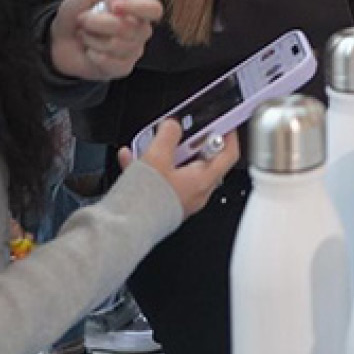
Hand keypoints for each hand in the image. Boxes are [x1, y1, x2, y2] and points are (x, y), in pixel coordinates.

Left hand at [49, 0, 162, 81]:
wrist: (61, 40)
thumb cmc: (78, 13)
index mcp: (138, 8)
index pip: (154, 9)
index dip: (137, 8)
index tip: (114, 6)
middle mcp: (141, 30)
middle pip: (130, 28)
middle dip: (99, 23)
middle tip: (83, 19)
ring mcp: (134, 51)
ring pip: (117, 45)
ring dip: (92, 39)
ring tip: (85, 35)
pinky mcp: (123, 68)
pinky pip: (112, 63)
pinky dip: (94, 56)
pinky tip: (90, 51)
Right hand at [118, 118, 238, 218]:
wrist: (124, 231)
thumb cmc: (146, 201)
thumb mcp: (158, 155)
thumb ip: (169, 134)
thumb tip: (173, 126)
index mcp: (202, 181)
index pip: (228, 154)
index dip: (229, 134)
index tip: (224, 122)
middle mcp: (195, 194)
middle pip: (202, 160)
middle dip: (191, 142)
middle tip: (182, 129)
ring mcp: (179, 201)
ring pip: (178, 169)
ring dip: (166, 153)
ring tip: (151, 142)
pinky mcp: (162, 207)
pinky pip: (160, 181)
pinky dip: (149, 167)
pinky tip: (130, 158)